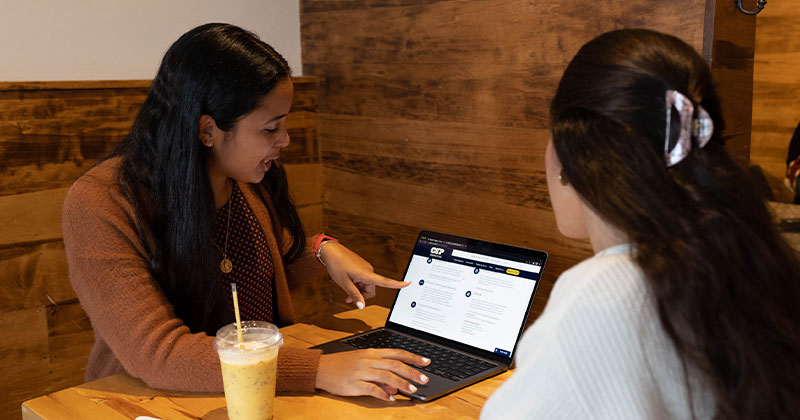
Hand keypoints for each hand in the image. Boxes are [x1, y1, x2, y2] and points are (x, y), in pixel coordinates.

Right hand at [315, 348, 430, 400]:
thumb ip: (380, 374)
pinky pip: (371, 389)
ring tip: (412, 390)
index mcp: (372, 353)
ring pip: (386, 376)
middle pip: (395, 364)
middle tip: (424, 379)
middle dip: (412, 372)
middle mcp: (369, 360)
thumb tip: (396, 387)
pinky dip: (383, 394)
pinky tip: (390, 399)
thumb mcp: (363, 365)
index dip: (413, 357)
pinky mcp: (354, 383)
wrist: (322, 368)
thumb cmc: (343, 365)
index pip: (397, 353)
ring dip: (401, 383)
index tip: (426, 362)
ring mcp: (361, 371)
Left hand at [319, 242, 408, 308]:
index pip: (386, 282)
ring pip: (367, 286)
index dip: (397, 284)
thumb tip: (362, 306)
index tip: (409, 283)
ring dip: (358, 290)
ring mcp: (366, 268)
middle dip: (362, 295)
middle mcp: (369, 271)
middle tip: (348, 298)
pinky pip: (363, 280)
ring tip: (346, 288)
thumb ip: (354, 295)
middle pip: (371, 290)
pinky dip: (357, 284)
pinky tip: (348, 282)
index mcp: (367, 274)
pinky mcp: (362, 267)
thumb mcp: (344, 284)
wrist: (331, 251)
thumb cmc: (337, 265)